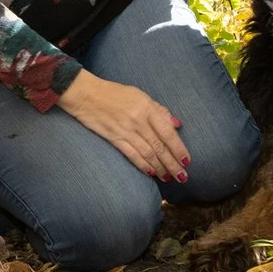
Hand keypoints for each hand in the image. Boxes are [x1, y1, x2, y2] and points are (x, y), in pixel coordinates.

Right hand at [57, 72, 188, 181]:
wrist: (85, 94)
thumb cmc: (114, 93)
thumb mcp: (139, 95)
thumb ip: (159, 110)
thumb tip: (177, 125)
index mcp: (147, 107)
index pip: (167, 132)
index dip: (179, 148)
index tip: (187, 161)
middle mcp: (138, 120)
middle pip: (159, 146)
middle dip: (173, 164)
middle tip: (183, 177)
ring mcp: (125, 130)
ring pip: (148, 153)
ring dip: (160, 168)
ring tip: (169, 178)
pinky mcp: (114, 138)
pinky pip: (131, 154)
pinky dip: (143, 165)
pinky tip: (151, 173)